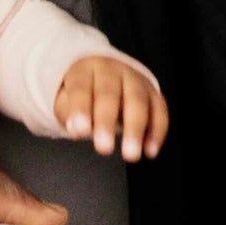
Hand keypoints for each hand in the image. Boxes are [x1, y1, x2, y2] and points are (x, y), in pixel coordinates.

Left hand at [54, 56, 168, 161]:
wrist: (104, 76)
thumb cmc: (83, 94)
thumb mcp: (65, 99)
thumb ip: (68, 113)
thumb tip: (77, 128)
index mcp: (86, 69)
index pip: (81, 87)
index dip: (81, 109)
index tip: (80, 132)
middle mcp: (113, 70)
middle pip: (110, 93)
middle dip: (107, 122)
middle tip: (103, 148)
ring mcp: (136, 80)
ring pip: (138, 101)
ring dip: (136, 130)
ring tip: (131, 155)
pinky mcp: (153, 93)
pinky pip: (159, 111)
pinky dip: (157, 132)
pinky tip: (150, 151)